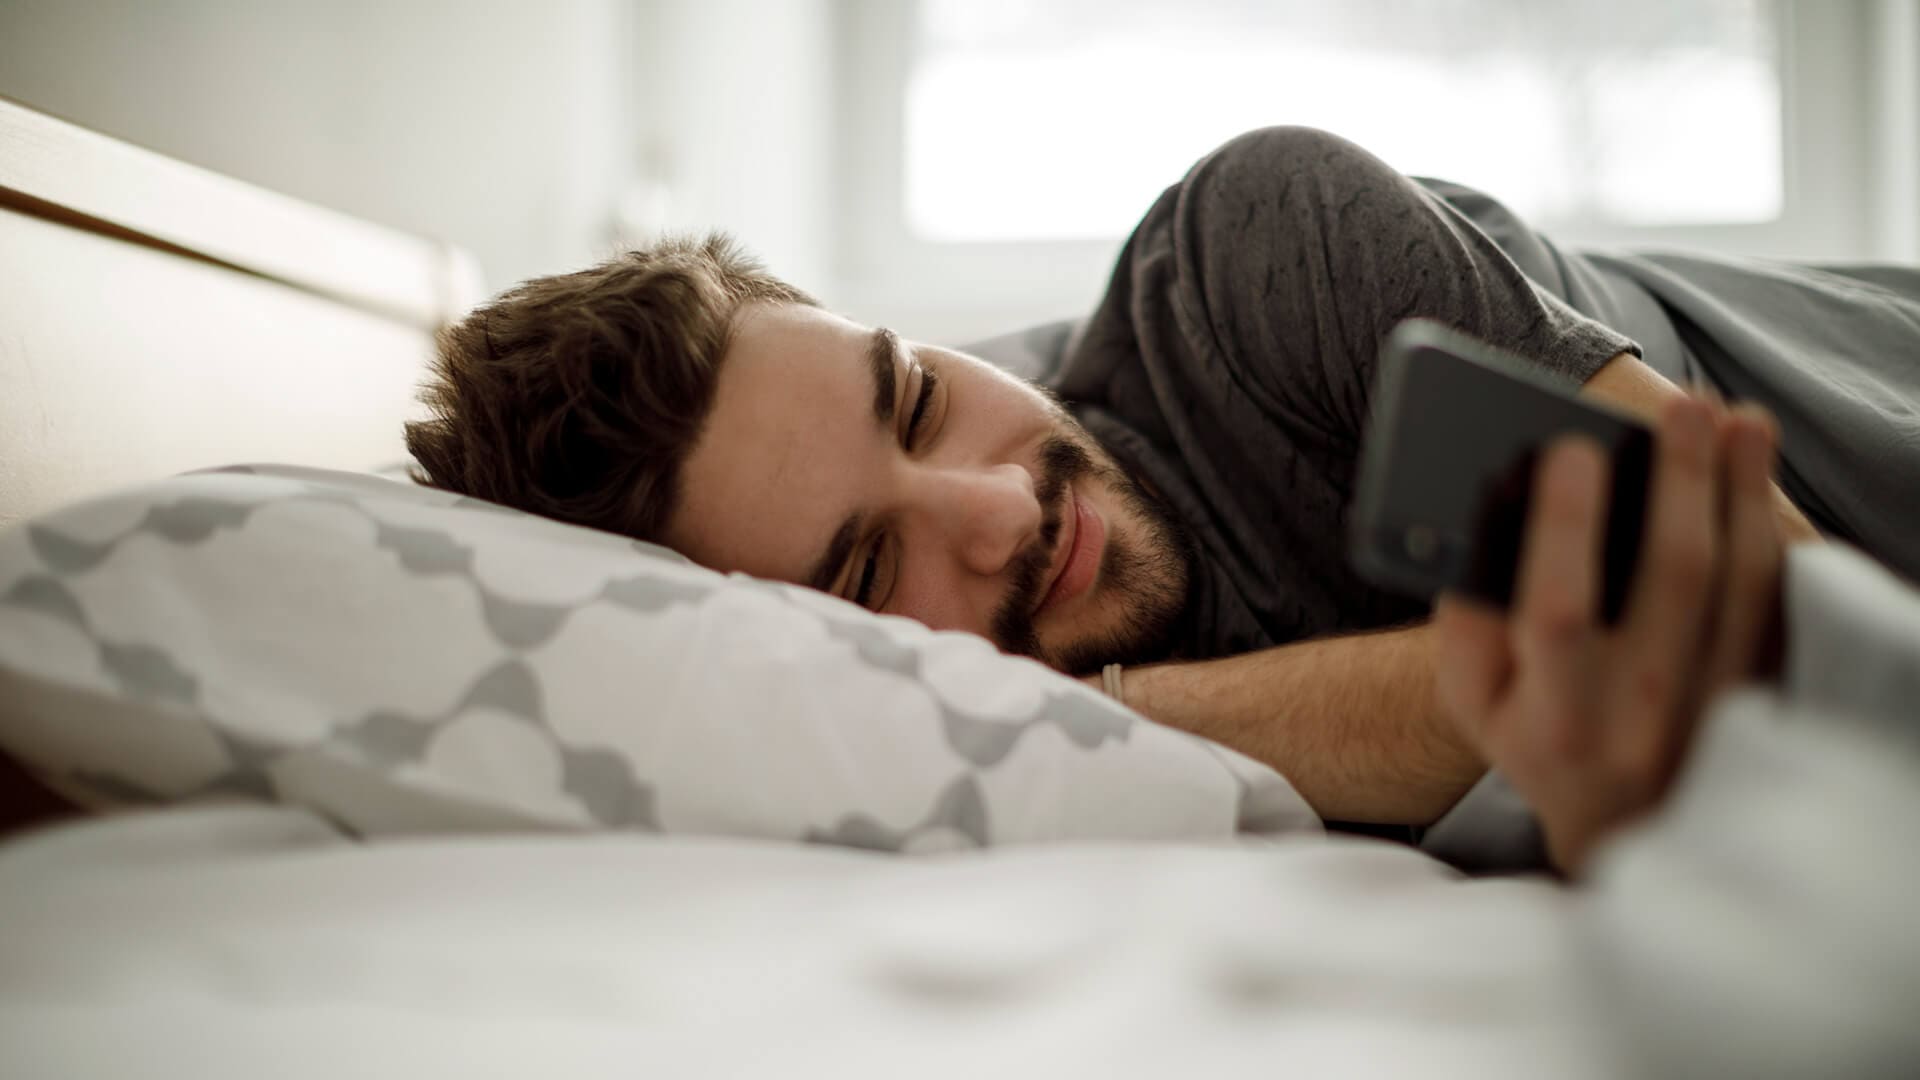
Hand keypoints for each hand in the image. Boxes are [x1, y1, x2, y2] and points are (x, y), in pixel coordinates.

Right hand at [1433, 396, 1784, 876]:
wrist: (1617, 825)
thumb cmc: (1529, 736)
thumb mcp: (1472, 696)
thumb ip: (1470, 617)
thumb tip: (1499, 514)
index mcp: (1552, 718)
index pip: (1558, 614)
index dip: (1564, 528)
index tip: (1570, 447)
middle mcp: (1638, 718)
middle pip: (1673, 581)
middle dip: (1681, 481)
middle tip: (1686, 407)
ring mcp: (1710, 710)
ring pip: (1740, 586)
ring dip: (1743, 493)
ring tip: (1739, 421)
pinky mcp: (1759, 696)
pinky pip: (1774, 604)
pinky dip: (1771, 532)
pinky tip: (1757, 480)